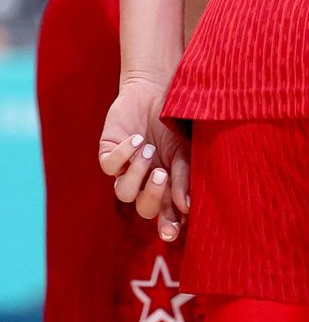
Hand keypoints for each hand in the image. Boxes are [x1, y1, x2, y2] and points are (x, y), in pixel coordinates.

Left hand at [99, 77, 189, 240]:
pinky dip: (123, 155)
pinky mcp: (109, 153)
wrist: (159, 89)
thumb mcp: (187, 149)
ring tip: (149, 149)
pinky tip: (137, 139)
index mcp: (168, 185)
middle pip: (144, 208)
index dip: (168, 227)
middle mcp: (145, 182)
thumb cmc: (177, 121)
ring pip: (123, 191)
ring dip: (137, 173)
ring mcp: (126, 169)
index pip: (167, 215)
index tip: (171, 231)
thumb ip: (185, 177)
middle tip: (161, 174)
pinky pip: (109, 166)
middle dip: (152, 197)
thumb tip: (187, 207)